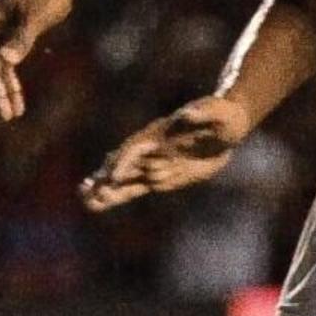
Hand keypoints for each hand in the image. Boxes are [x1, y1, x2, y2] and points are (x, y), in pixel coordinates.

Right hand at [0, 0, 77, 122]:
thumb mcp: (35, 16)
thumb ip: (22, 39)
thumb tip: (7, 61)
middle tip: (9, 117)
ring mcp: (0, 31)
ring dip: (7, 89)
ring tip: (15, 114)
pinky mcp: (14, 33)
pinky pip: (9, 61)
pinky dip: (14, 78)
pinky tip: (18, 96)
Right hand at [81, 96, 254, 211]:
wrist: (229, 127)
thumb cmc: (223, 115)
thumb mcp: (218, 112)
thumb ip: (202, 114)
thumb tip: (189, 113)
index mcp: (160, 134)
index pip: (137, 148)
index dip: (125, 161)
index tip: (114, 176)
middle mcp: (152, 149)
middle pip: (124, 164)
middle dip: (108, 178)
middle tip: (90, 192)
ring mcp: (154, 163)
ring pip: (124, 179)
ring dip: (107, 190)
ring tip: (86, 201)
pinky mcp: (161, 177)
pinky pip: (135, 188)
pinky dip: (118, 195)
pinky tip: (99, 203)